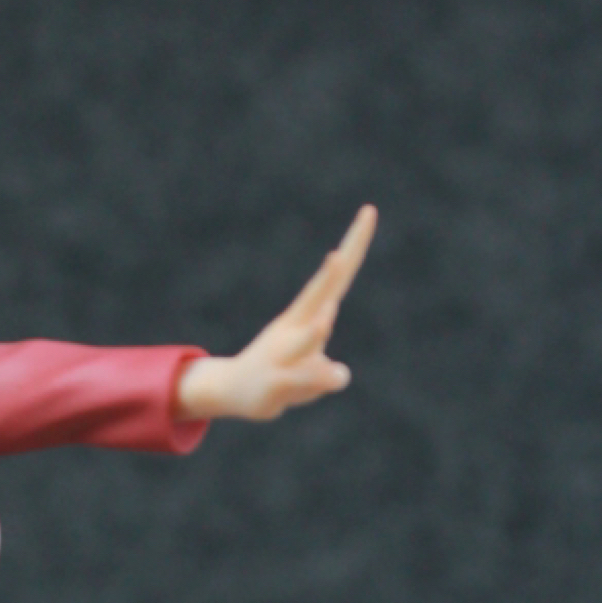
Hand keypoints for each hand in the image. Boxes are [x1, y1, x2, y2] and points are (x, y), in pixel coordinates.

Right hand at [177, 206, 376, 424]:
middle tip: (338, 255)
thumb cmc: (280, 373)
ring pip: (305, 340)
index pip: (337, 276)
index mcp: (306, 313)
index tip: (370, 211)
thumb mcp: (312, 366)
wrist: (232, 391)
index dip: (354, 245)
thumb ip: (328, 359)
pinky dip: (319, 379)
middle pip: (317, 296)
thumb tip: (336, 363)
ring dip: (314, 331)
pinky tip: (335, 377)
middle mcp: (294, 326)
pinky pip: (301, 380)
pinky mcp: (276, 381)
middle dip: (329, 277)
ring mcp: (283, 353)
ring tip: (322, 321)